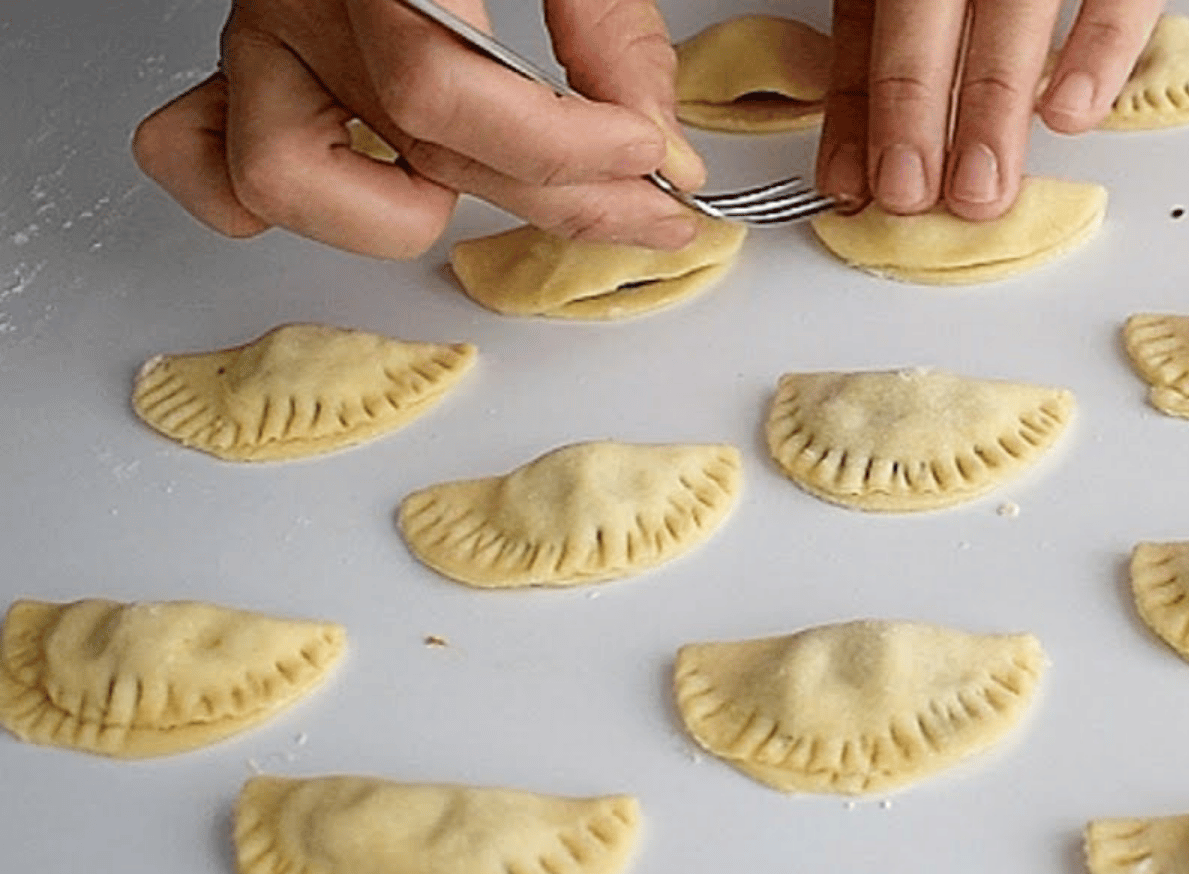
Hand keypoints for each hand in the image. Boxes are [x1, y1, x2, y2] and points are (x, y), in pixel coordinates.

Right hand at [131, 0, 705, 258]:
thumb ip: (611, 27)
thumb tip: (656, 141)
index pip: (442, 91)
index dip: (563, 148)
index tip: (650, 152)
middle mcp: (302, 1)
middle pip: (420, 149)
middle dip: (562, 197)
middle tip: (651, 201)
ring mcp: (261, 42)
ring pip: (277, 180)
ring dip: (395, 213)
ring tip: (489, 181)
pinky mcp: (247, 72)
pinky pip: (209, 163)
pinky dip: (274, 201)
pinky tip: (379, 188)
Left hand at [815, 0, 1162, 220]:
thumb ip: (891, 14)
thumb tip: (867, 123)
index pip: (868, 17)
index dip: (858, 103)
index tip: (850, 180)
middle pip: (925, 12)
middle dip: (913, 112)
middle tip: (910, 195)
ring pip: (1013, 10)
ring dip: (992, 105)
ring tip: (982, 186)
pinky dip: (1100, 49)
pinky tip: (1071, 113)